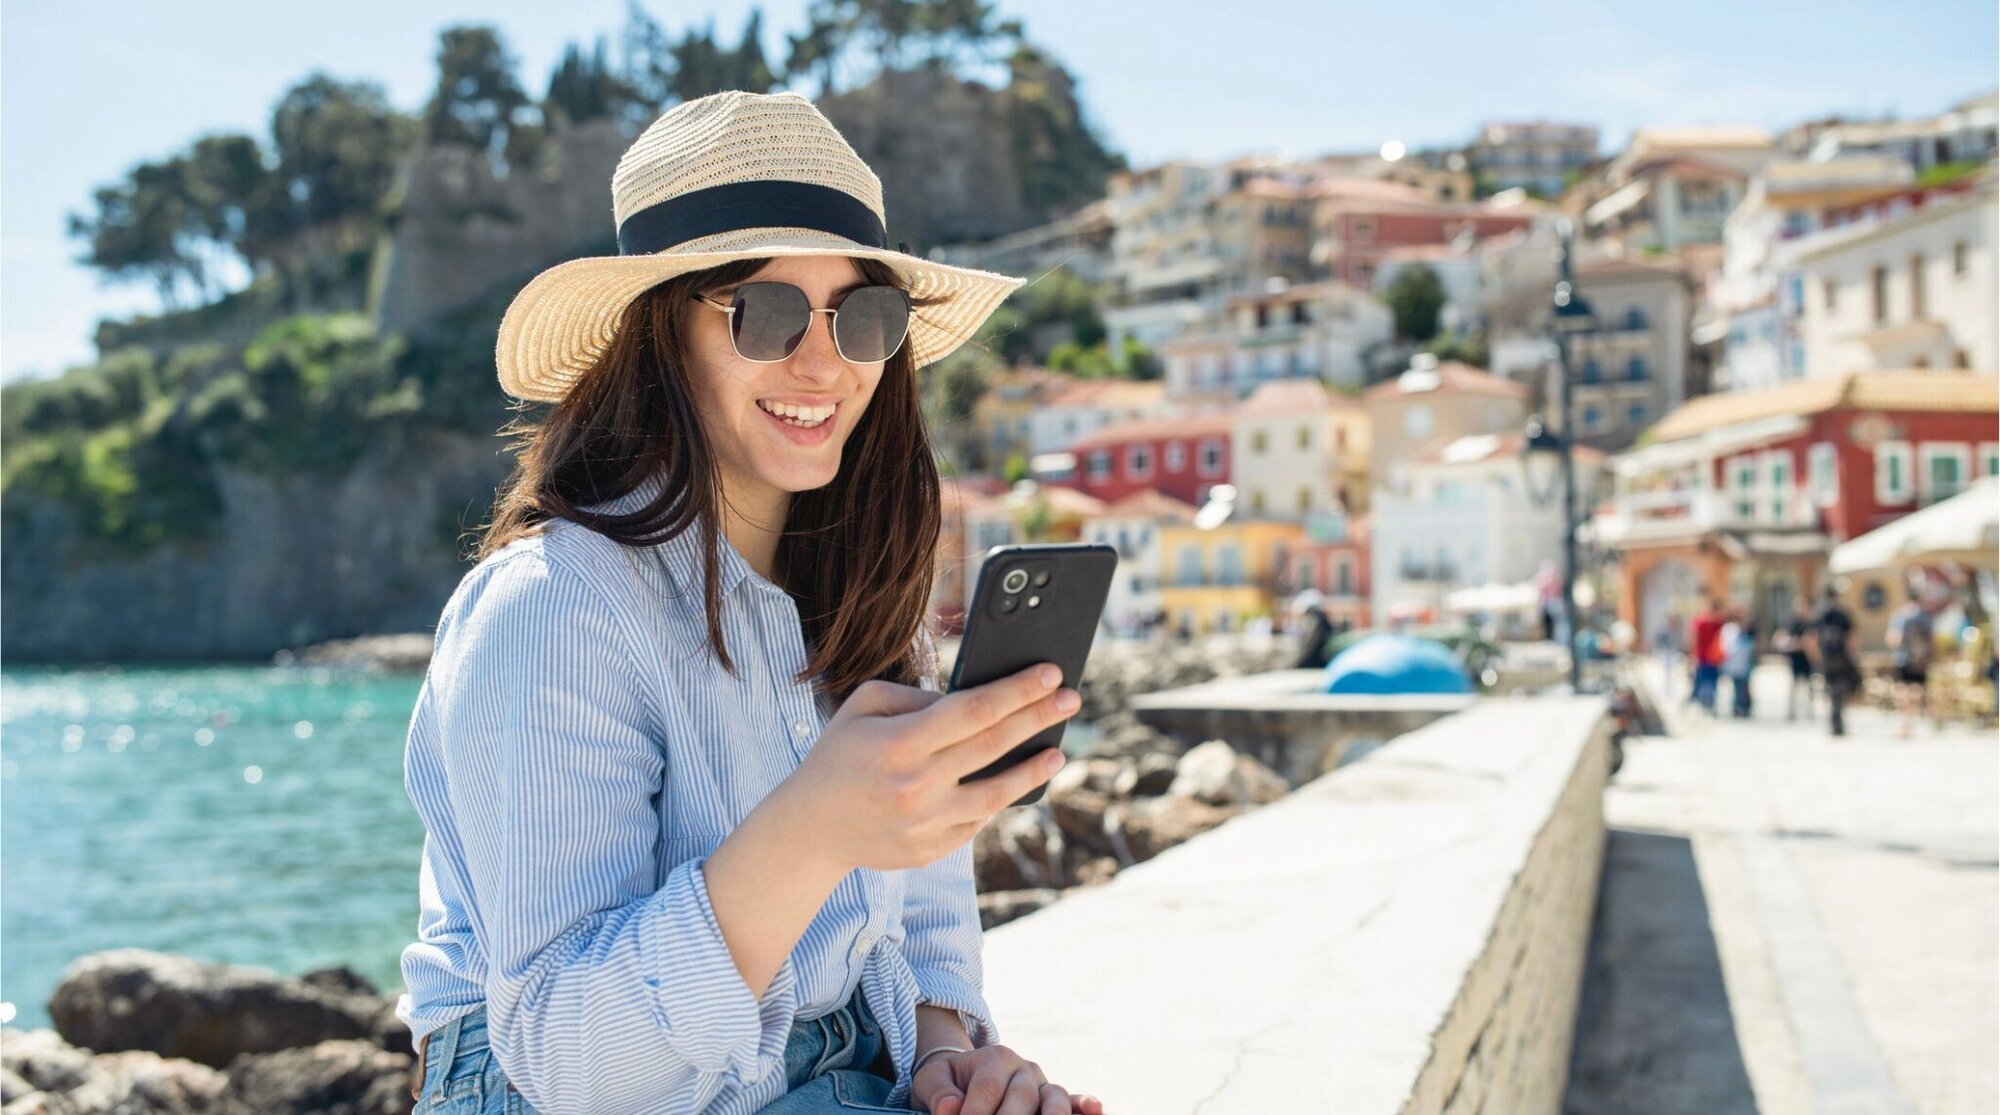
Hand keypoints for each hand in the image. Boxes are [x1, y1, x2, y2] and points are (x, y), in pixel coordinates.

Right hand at [780, 662, 1080, 872]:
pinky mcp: (931, 850)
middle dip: (1039, 717)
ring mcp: (927, 823)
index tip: (1050, 673)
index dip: (1018, 690)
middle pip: (994, 745)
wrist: (811, 828)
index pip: (975, 709)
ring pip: (997, 793)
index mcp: (900, 742)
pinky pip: (977, 820)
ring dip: (1033, 769)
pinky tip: (1017, 781)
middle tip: (1071, 698)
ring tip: (1058, 750)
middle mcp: (917, 785)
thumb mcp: (863, 707)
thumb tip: (973, 699)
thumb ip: (916, 697)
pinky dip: (999, 799)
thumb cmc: (840, 755)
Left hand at [913, 1045, 1104, 1114]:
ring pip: (1054, 1098)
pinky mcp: (1055, 1101)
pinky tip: (1096, 1111)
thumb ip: (937, 1092)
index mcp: (994, 1056)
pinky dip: (1085, 1106)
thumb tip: (950, 1109)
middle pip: (1022, 1097)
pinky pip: (1074, 1101)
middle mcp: (1024, 1067)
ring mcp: (1043, 1084)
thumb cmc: (947, 1083)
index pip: (987, 1089)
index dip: (974, 1114)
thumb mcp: (931, 1081)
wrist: (963, 1077)